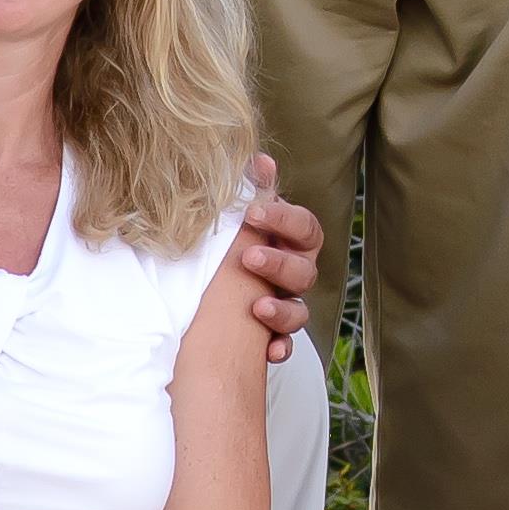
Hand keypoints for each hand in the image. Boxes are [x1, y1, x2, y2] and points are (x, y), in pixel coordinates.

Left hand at [232, 164, 321, 361]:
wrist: (203, 292)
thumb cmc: (227, 245)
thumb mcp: (237, 218)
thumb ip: (253, 189)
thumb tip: (259, 158)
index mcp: (290, 243)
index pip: (305, 227)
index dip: (284, 219)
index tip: (252, 212)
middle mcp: (294, 274)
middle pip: (305, 270)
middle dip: (279, 264)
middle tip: (248, 258)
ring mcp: (286, 306)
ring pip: (300, 311)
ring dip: (282, 310)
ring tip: (258, 307)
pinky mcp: (273, 336)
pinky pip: (287, 345)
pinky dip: (280, 347)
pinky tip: (269, 350)